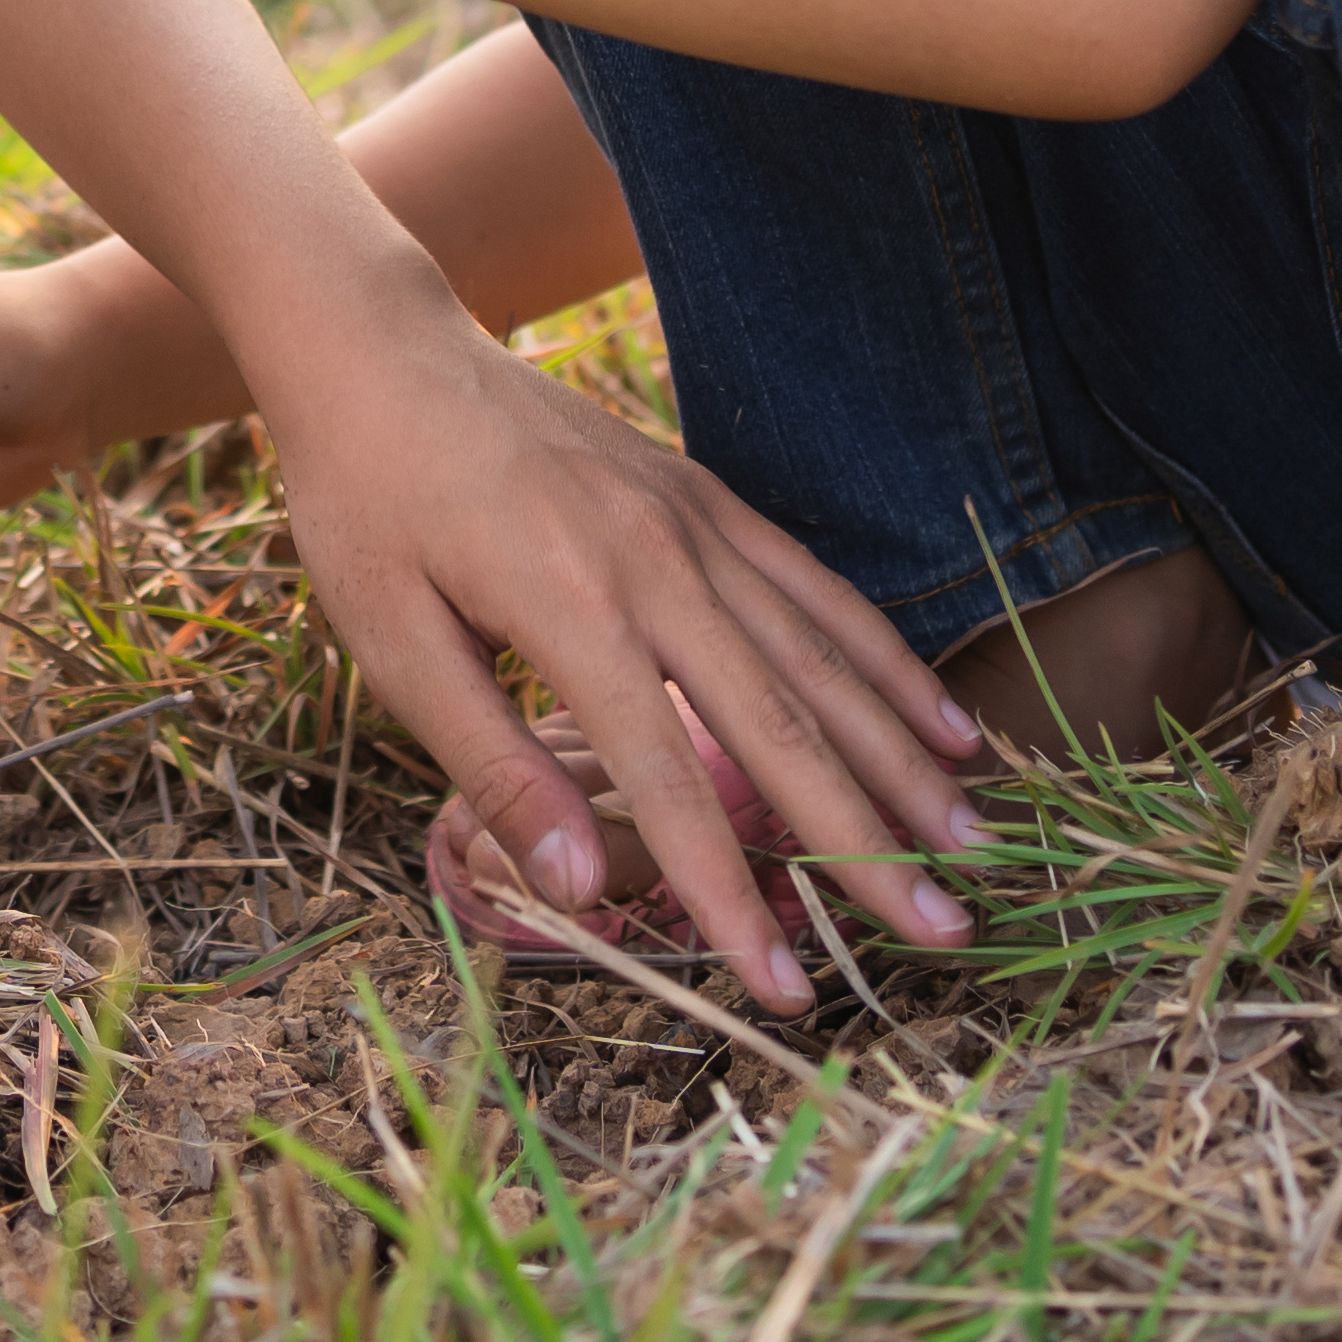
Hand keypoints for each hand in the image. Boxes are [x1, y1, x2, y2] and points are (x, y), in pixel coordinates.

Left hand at [259, 300, 990, 1011]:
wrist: (381, 352)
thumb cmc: (367, 507)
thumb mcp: (392, 645)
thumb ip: (493, 767)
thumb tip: (577, 891)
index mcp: (570, 606)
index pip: (671, 782)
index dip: (731, 895)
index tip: (789, 989)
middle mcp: (657, 560)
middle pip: (783, 723)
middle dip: (866, 841)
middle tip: (946, 934)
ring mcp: (694, 520)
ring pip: (823, 655)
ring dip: (902, 757)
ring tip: (974, 844)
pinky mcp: (707, 497)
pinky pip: (816, 586)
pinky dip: (887, 658)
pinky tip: (943, 722)